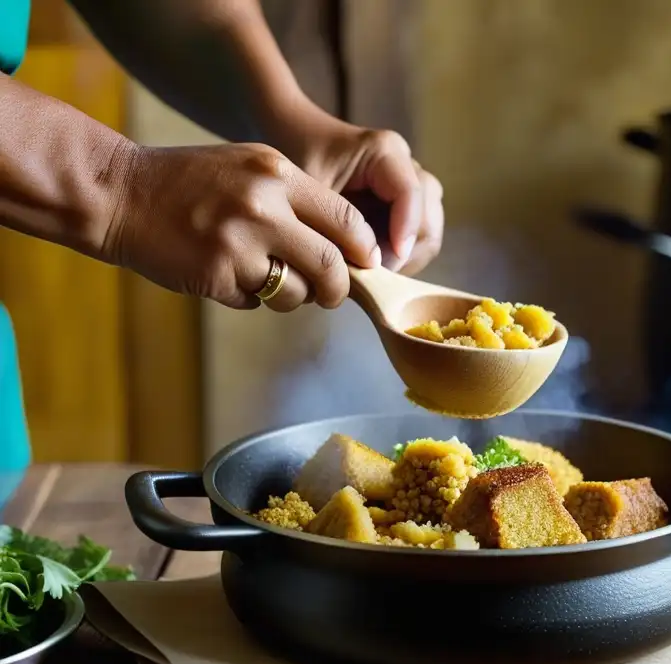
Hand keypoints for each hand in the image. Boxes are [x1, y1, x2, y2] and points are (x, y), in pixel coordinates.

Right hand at [103, 142, 380, 310]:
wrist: (119, 194)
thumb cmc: (191, 183)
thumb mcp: (250, 169)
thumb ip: (298, 200)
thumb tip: (350, 247)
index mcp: (278, 173)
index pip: (347, 220)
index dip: (364, 249)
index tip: (365, 263)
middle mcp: (264, 206)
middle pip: (331, 265)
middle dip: (339, 288)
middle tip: (333, 293)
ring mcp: (239, 243)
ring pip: (296, 292)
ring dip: (291, 296)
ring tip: (266, 277)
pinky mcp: (216, 275)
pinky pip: (256, 301)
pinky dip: (250, 296)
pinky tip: (226, 273)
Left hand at [292, 118, 443, 276]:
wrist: (301, 137)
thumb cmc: (302, 156)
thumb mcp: (308, 188)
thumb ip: (332, 224)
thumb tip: (356, 271)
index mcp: (385, 152)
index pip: (411, 193)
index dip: (404, 232)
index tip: (384, 265)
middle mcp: (408, 167)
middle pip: (428, 217)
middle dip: (405, 252)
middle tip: (373, 276)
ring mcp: (413, 186)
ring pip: (429, 231)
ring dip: (405, 258)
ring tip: (372, 272)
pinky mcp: (409, 205)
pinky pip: (419, 238)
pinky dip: (402, 257)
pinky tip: (375, 266)